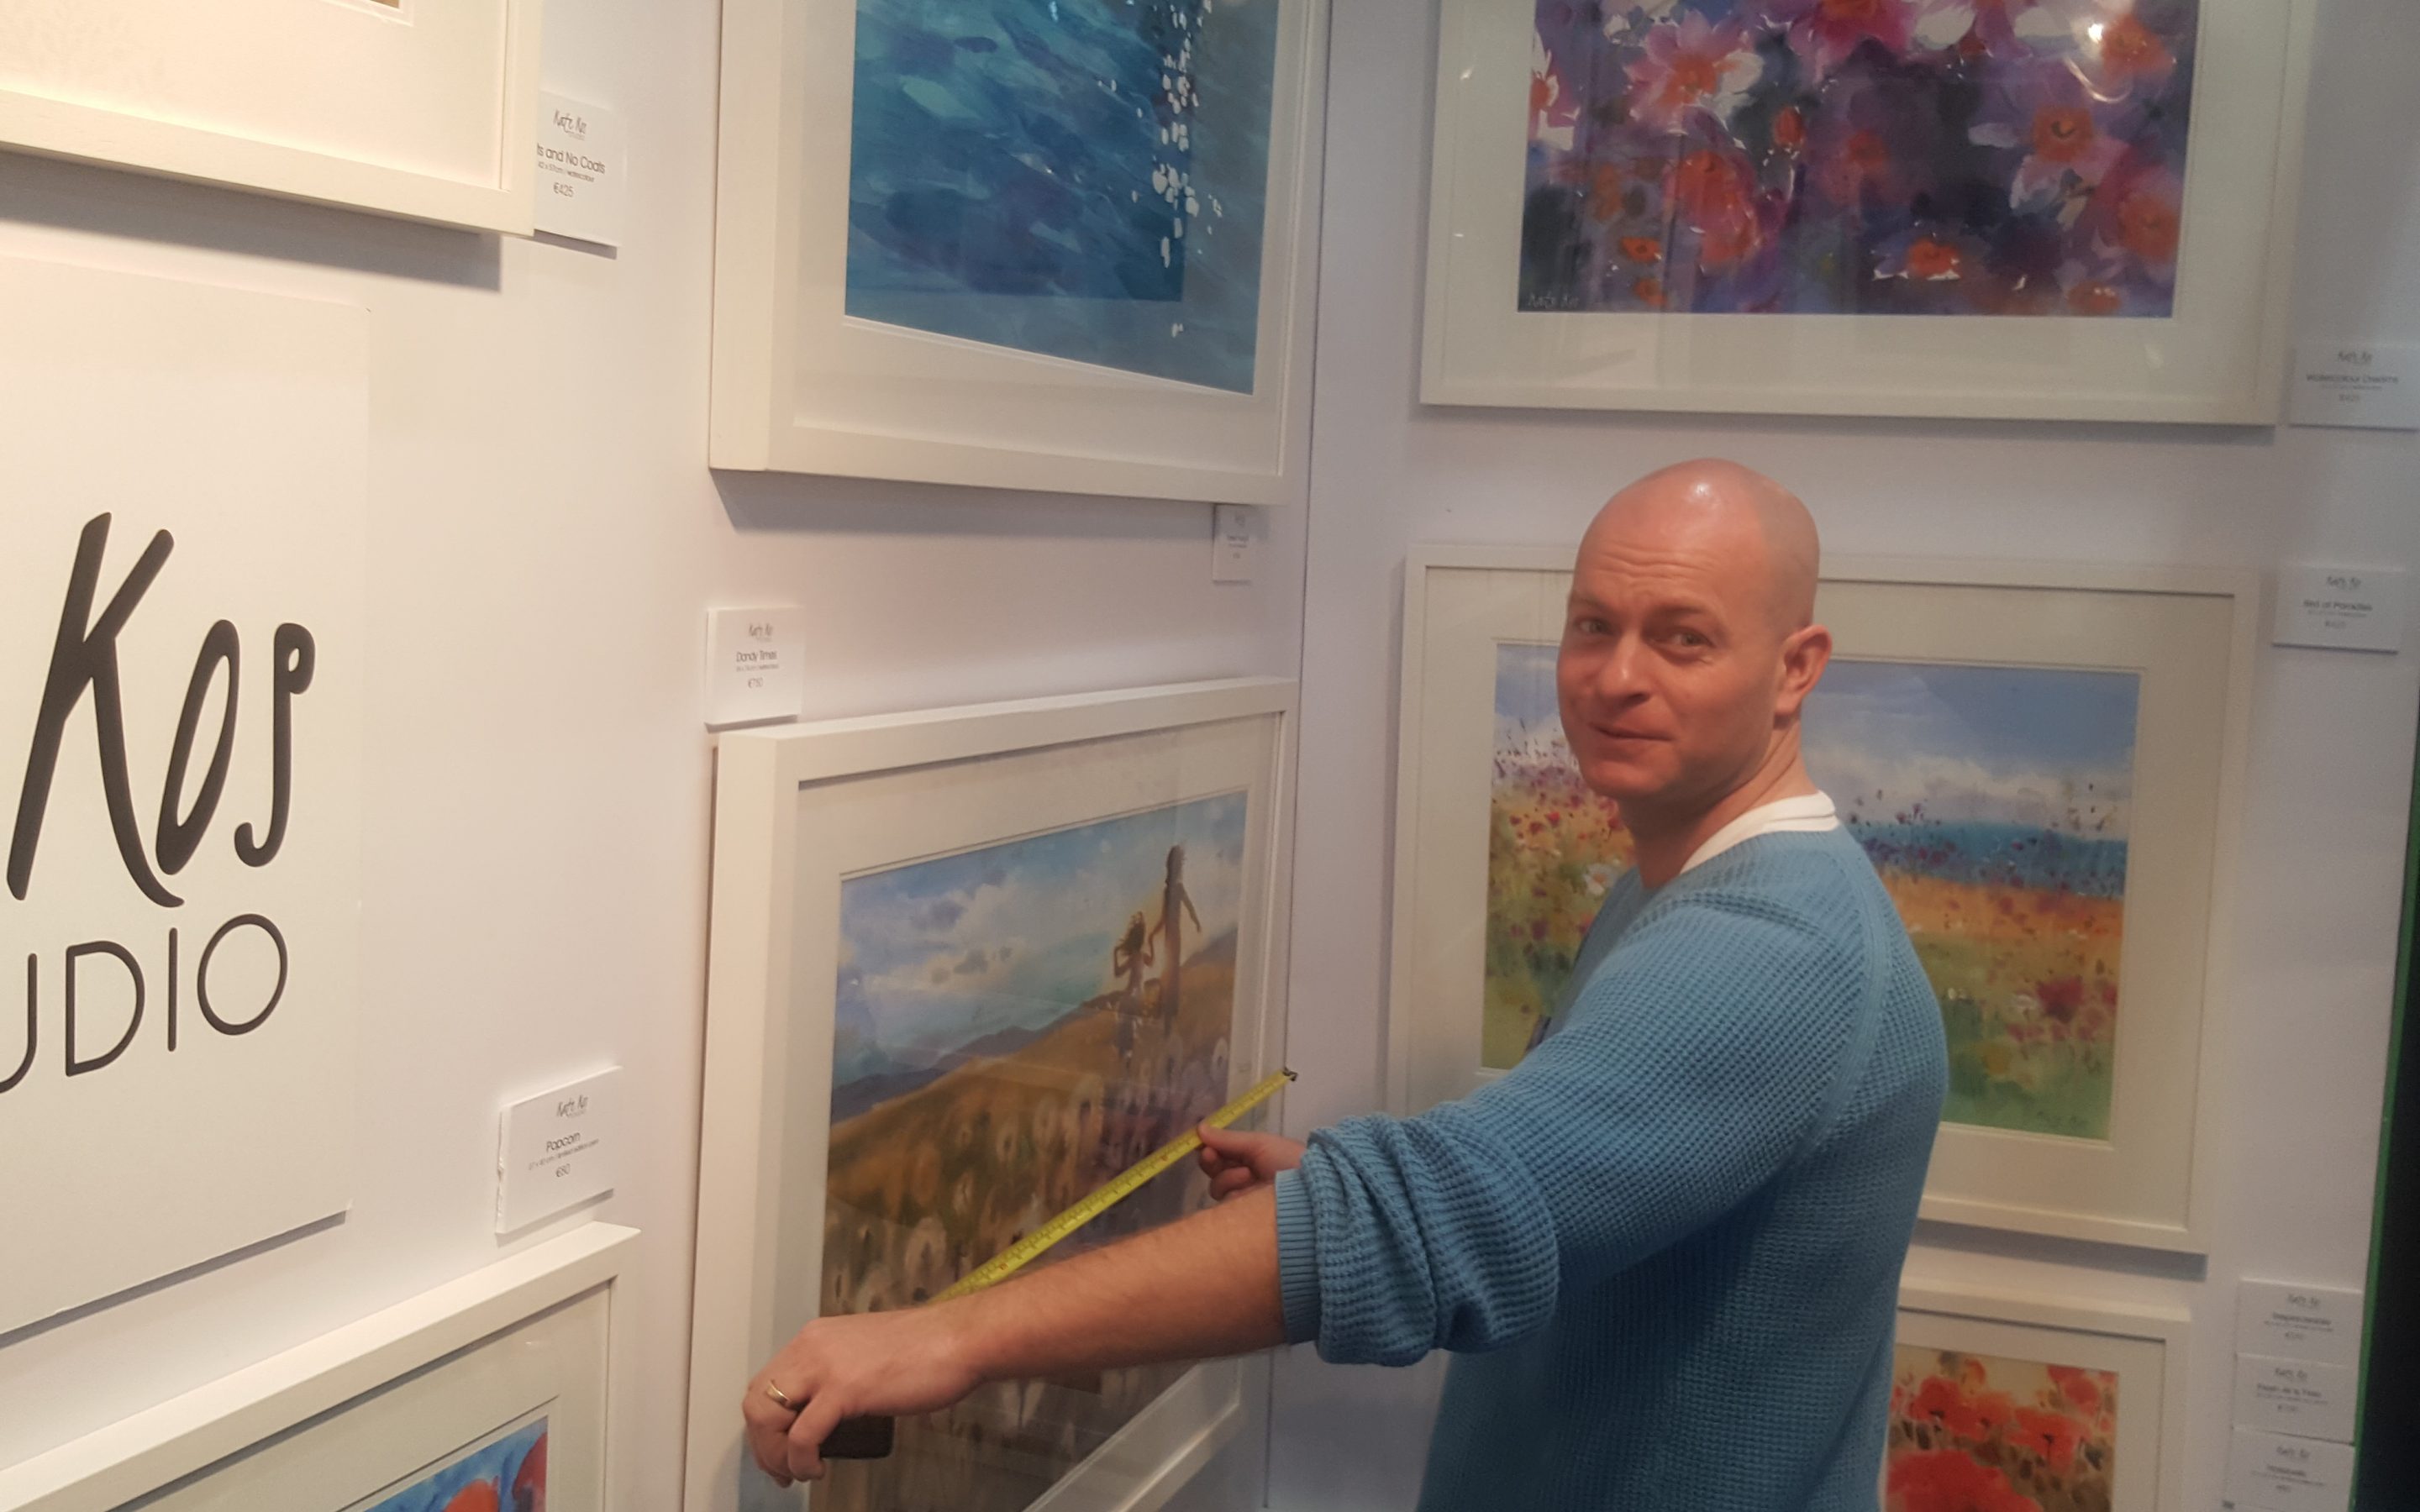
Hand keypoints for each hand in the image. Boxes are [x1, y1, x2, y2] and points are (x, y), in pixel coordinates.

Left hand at [743, 1306, 983, 1486]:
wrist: (959, 1339)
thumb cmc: (927, 1348)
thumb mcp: (866, 1354)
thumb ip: (840, 1372)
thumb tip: (827, 1409)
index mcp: (817, 1337)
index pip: (767, 1381)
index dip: (765, 1422)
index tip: (778, 1448)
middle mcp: (812, 1346)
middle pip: (757, 1398)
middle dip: (762, 1442)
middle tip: (780, 1469)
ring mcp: (825, 1366)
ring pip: (767, 1415)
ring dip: (774, 1454)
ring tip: (796, 1472)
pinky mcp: (844, 1389)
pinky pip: (801, 1436)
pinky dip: (800, 1460)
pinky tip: (816, 1469)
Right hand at [1195, 1123, 1304, 1199]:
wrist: (1309, 1194)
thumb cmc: (1288, 1161)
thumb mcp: (1260, 1145)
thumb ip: (1228, 1139)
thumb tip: (1200, 1128)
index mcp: (1253, 1159)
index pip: (1223, 1154)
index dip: (1211, 1148)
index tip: (1202, 1143)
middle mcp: (1247, 1179)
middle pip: (1215, 1171)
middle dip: (1211, 1161)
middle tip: (1211, 1156)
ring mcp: (1246, 1200)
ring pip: (1218, 1188)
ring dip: (1229, 1178)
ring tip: (1249, 1176)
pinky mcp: (1244, 1218)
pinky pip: (1226, 1206)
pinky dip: (1234, 1195)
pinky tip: (1250, 1192)